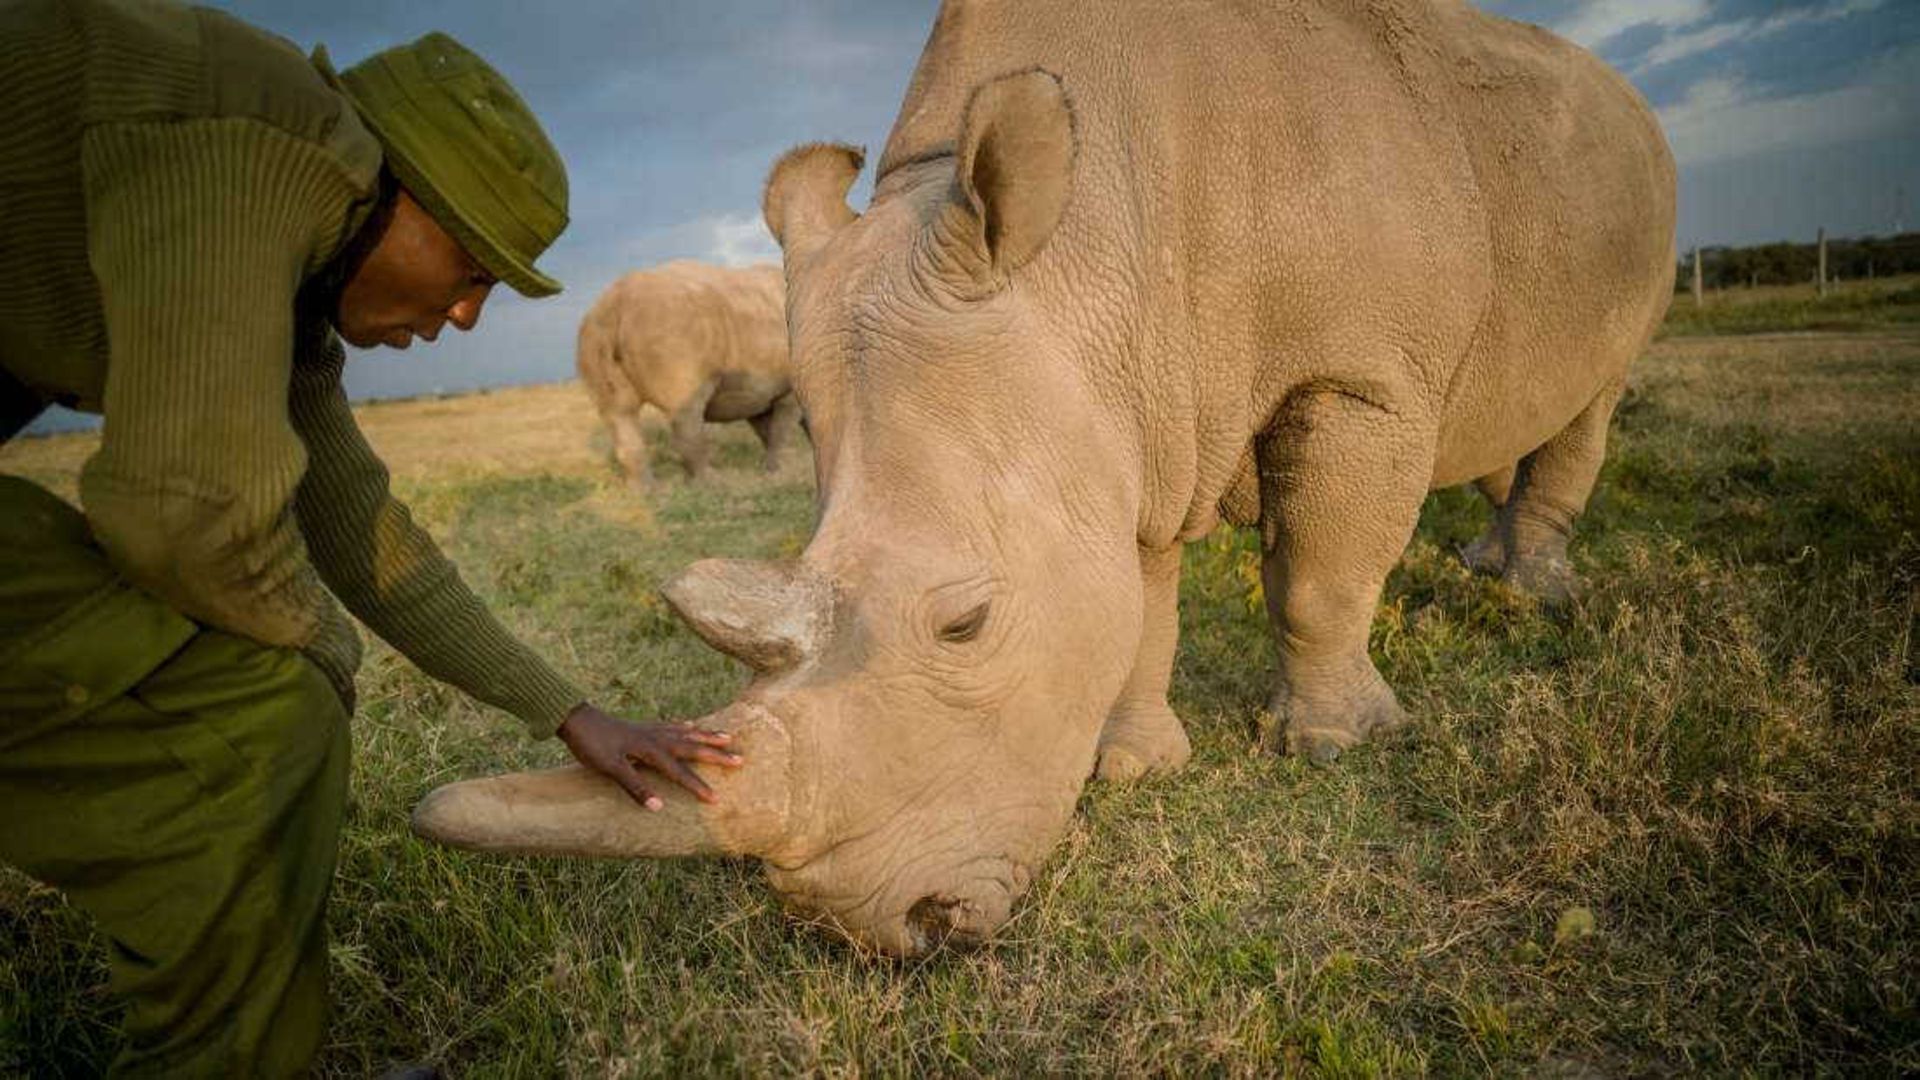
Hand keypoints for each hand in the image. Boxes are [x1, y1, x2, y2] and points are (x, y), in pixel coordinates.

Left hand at [556, 703, 742, 809]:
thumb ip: (635, 787)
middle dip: (717, 755)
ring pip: (686, 733)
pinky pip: (671, 726)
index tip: (716, 799)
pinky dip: (685, 727)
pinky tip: (691, 725)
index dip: (698, 786)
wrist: (576, 719)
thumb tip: (658, 807)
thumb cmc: (592, 745)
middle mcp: (656, 738)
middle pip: (693, 747)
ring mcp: (651, 730)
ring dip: (707, 737)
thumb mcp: (611, 769)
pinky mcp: (642, 726)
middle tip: (740, 759)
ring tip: (728, 737)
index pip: (680, 772)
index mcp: (651, 751)